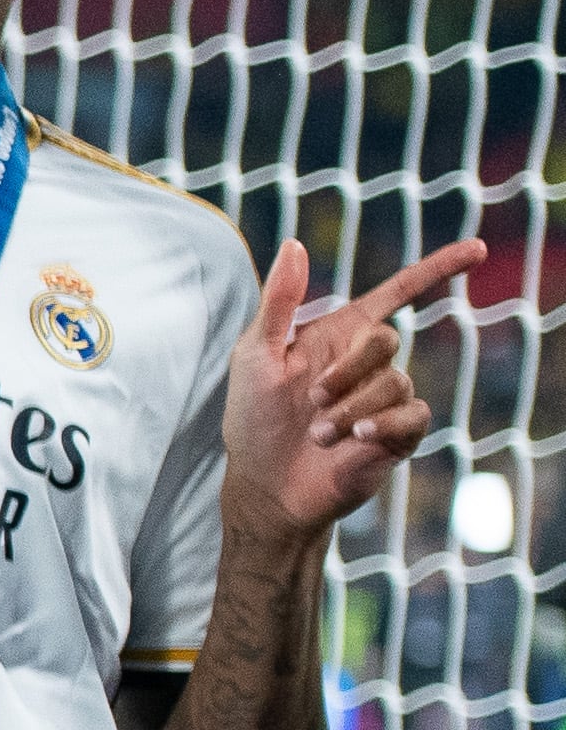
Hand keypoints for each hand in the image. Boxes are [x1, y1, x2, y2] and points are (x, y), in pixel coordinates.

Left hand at [222, 235, 487, 538]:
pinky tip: (358, 437)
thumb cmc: (253, 419)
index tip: (476, 249)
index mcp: (339, 336)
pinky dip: (384, 423)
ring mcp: (385, 398)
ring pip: (394, 382)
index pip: (396, 294)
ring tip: (319, 434)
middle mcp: (367, 363)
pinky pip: (413, 414)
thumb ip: (279, 302)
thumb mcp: (255, 355)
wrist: (265, 485)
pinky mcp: (398, 433)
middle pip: (387, 338)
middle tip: (314, 399)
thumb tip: (293, 244)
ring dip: (351, 408)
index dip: (436, 269)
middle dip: (348, 369)